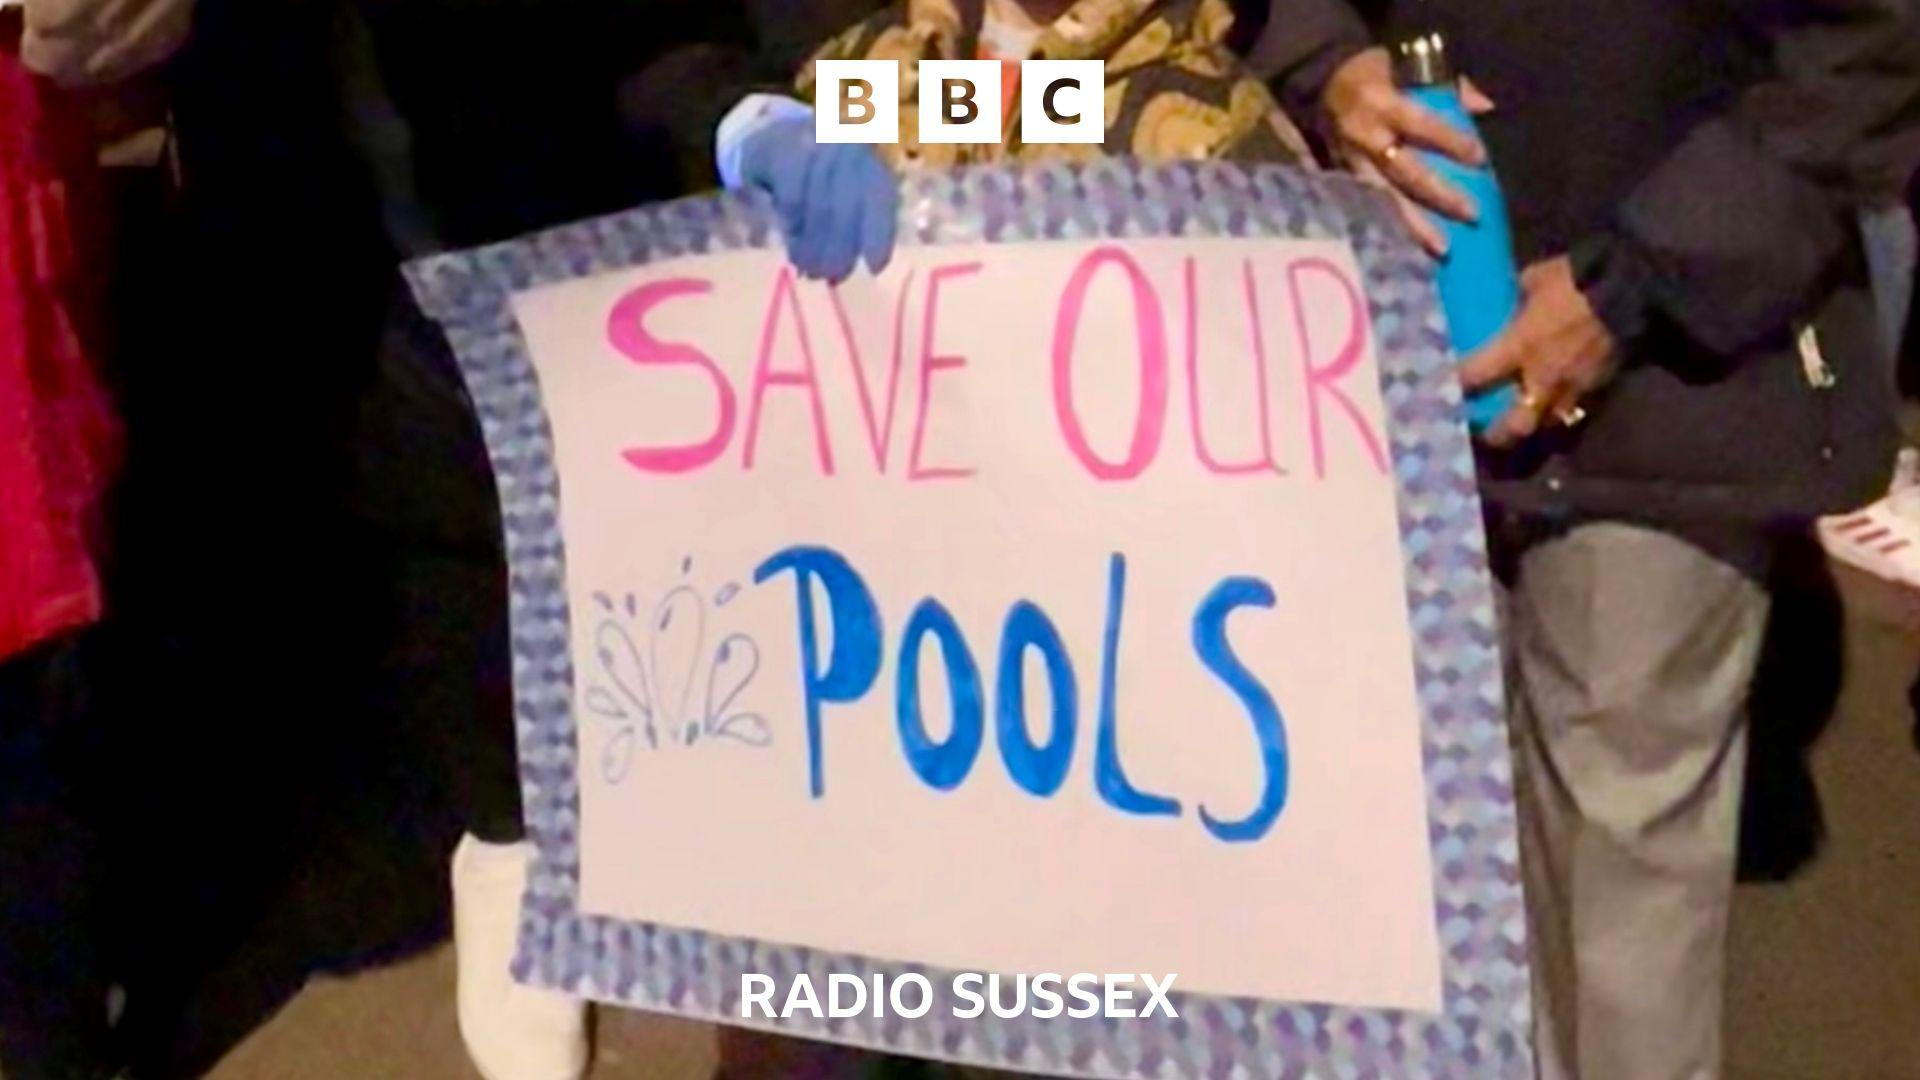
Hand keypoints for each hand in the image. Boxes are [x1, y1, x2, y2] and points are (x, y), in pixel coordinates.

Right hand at [737, 116, 897, 282]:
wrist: (775, 138)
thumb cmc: (819, 180)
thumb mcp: (846, 196)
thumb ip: (855, 227)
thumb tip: (860, 269)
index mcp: (872, 159)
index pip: (881, 197)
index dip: (879, 234)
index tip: (874, 267)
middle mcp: (849, 145)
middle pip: (849, 205)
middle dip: (840, 248)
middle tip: (830, 277)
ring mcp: (816, 143)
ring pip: (820, 205)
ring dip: (813, 245)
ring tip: (808, 269)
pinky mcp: (783, 148)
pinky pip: (792, 197)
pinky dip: (793, 225)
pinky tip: (792, 240)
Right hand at [1323, 47, 1491, 254]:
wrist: (1315, 80)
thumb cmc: (1368, 70)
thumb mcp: (1404, 65)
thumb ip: (1445, 86)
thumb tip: (1485, 107)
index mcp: (1382, 104)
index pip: (1422, 125)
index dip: (1451, 142)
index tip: (1480, 159)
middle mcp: (1365, 138)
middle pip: (1406, 172)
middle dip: (1440, 194)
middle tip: (1471, 214)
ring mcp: (1349, 162)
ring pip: (1384, 199)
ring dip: (1414, 225)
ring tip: (1441, 249)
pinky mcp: (1339, 179)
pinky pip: (1366, 207)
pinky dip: (1388, 228)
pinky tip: (1408, 249)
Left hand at [1459, 256, 1617, 446]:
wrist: (1631, 288)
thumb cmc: (1577, 280)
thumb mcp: (1537, 278)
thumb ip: (1517, 294)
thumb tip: (1509, 295)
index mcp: (1519, 346)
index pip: (1475, 376)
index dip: (1455, 386)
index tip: (1442, 390)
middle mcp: (1541, 376)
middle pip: (1514, 425)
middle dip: (1497, 435)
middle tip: (1483, 432)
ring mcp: (1573, 387)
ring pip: (1547, 424)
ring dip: (1531, 424)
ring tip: (1519, 421)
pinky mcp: (1599, 387)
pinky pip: (1575, 409)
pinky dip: (1561, 410)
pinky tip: (1553, 404)